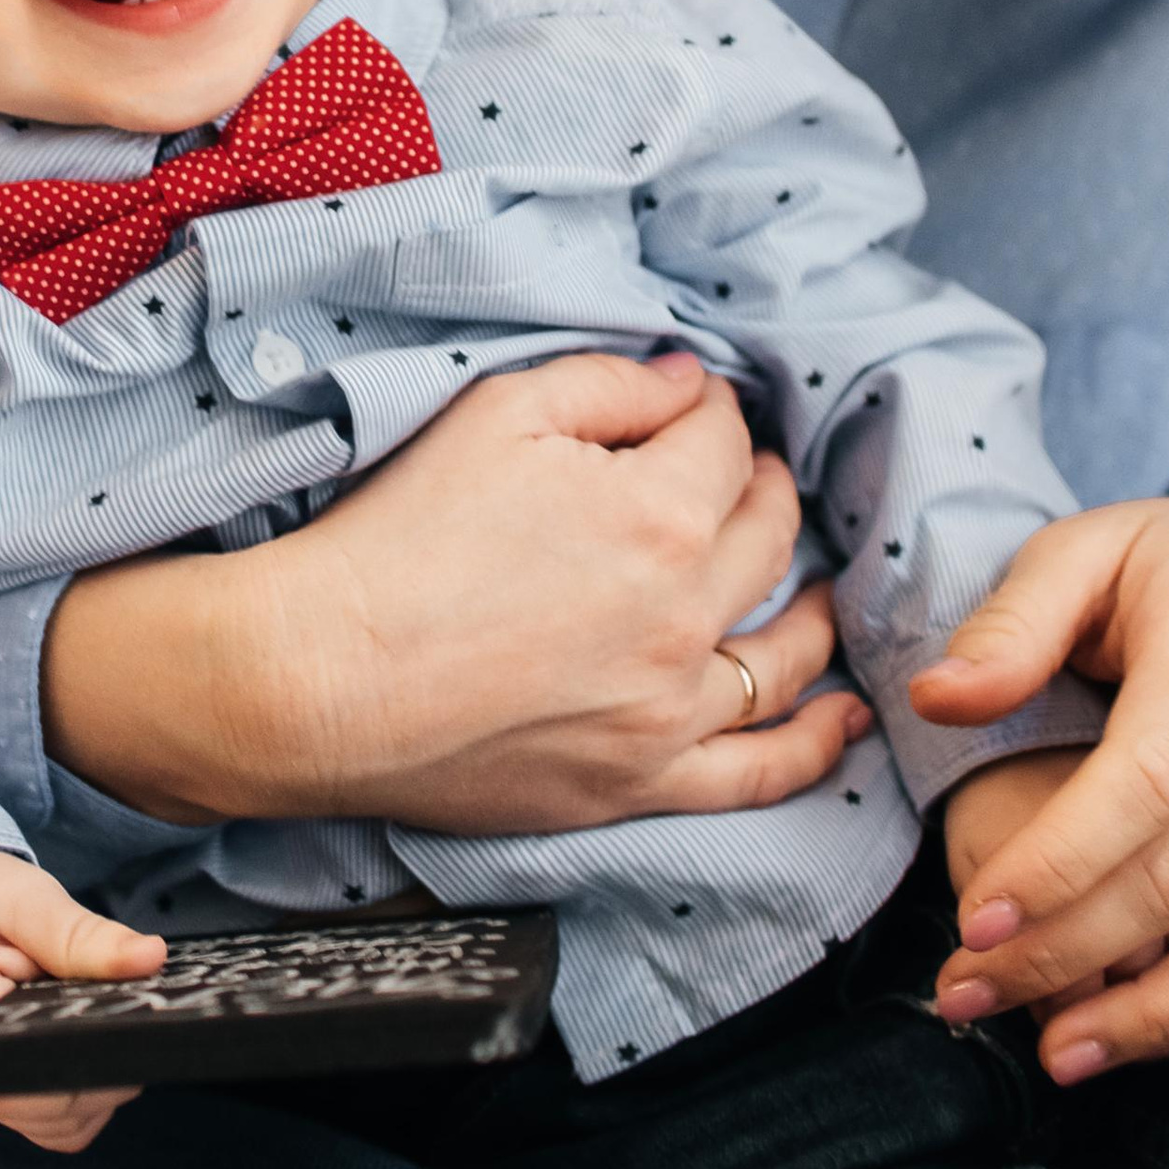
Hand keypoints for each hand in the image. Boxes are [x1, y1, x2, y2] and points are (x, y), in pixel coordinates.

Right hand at [0, 853, 165, 1154]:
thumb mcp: (18, 898)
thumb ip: (80, 933)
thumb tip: (150, 958)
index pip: (34, 1073)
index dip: (95, 1057)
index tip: (135, 1020)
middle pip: (58, 1107)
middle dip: (108, 1062)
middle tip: (133, 1006)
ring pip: (67, 1123)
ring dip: (103, 1080)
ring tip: (106, 1017)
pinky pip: (60, 1122)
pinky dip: (89, 1091)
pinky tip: (94, 1040)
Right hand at [42, 350, 868, 833]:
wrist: (322, 676)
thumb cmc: (398, 535)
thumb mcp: (496, 414)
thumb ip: (607, 385)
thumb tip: (688, 385)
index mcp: (657, 514)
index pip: (723, 445)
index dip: (712, 414)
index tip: (695, 410)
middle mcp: (684, 615)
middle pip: (766, 538)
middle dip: (766, 492)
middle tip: (748, 478)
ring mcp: (668, 710)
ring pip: (783, 654)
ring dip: (811, 607)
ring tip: (814, 587)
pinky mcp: (638, 783)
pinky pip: (760, 773)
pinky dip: (815, 745)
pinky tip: (846, 716)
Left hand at [912, 497, 1168, 1075]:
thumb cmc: (1168, 567)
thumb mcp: (1079, 553)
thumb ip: (1008, 626)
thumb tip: (936, 699)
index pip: (1146, 782)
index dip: (1059, 865)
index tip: (974, 924)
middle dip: (1070, 954)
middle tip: (969, 993)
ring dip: (1156, 1019)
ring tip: (1055, 1051)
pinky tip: (1144, 1038)